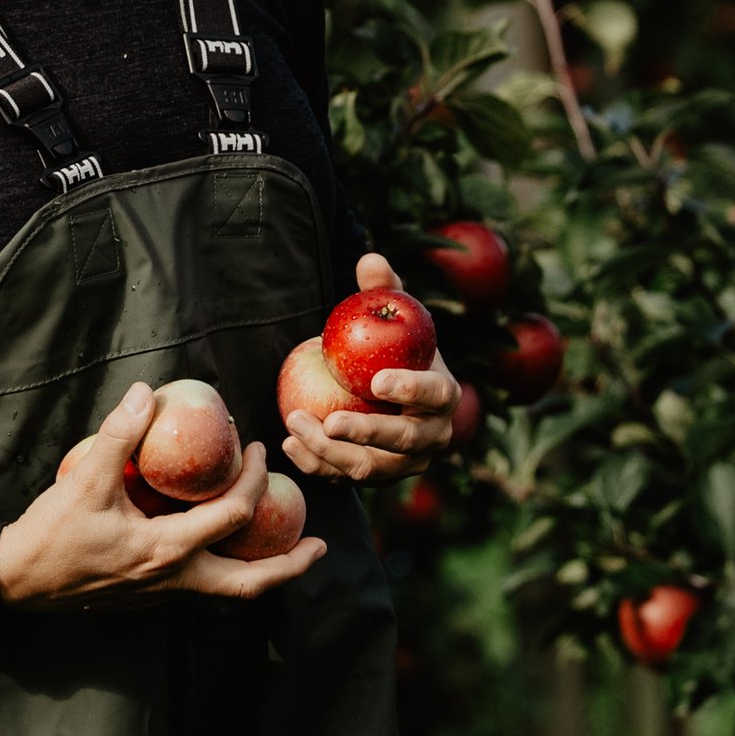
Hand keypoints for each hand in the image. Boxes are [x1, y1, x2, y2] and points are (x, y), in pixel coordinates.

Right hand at [0, 383, 327, 608]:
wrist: (17, 582)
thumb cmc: (52, 534)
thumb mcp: (86, 481)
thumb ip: (118, 436)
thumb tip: (144, 393)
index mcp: (167, 550)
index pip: (232, 514)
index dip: (251, 476)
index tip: (256, 447)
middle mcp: (175, 580)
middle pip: (251, 583)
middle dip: (291, 565)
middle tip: (320, 546)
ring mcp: (163, 595)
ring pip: (230, 591)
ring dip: (264, 572)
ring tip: (289, 553)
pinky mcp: (150, 598)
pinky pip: (204, 589)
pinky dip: (228, 570)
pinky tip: (227, 548)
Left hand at [285, 251, 458, 485]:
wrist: (390, 391)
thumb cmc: (395, 349)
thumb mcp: (394, 318)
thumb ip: (385, 290)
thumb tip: (370, 257)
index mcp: (444, 395)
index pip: (435, 394)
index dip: (411, 389)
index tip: (378, 381)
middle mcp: (432, 436)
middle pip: (403, 441)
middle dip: (365, 433)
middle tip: (328, 421)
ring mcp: (406, 464)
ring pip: (371, 468)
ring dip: (330, 452)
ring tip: (294, 425)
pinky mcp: (378, 478)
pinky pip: (346, 477)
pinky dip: (317, 465)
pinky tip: (290, 445)